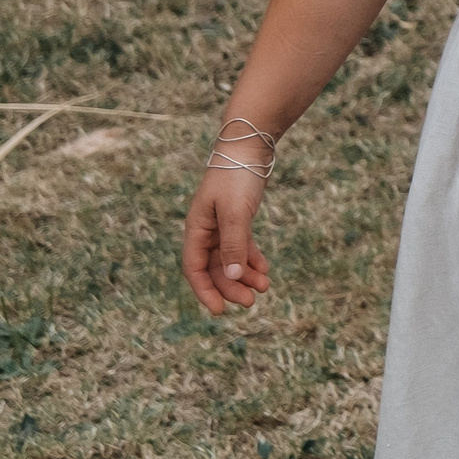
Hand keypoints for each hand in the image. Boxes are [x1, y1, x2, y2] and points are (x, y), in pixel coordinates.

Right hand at [181, 165, 273, 314]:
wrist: (249, 147)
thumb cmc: (237, 177)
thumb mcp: (235, 212)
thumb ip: (234, 244)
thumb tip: (233, 276)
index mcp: (197, 228)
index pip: (194, 268)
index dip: (205, 291)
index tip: (219, 311)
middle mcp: (206, 229)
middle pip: (215, 268)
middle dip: (231, 286)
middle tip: (251, 302)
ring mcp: (222, 225)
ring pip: (231, 259)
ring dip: (245, 275)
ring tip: (264, 288)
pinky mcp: (238, 219)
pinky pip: (242, 246)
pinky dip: (252, 259)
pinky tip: (264, 270)